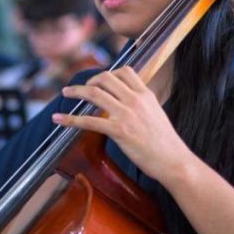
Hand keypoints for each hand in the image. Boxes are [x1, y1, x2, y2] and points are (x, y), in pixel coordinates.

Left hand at [52, 67, 190, 180]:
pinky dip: (70, 119)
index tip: (98, 80)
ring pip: (94, 93)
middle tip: (79, 89)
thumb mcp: (157, 114)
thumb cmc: (166, 143)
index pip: (125, 72)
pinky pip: (89, 121)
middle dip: (88, 80)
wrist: (174, 161)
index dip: (108, 73)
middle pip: (105, 78)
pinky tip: (59, 120)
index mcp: (146, 95)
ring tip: (65, 94)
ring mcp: (127, 114)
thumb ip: (142, 105)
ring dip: (76, 92)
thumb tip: (129, 104)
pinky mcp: (119, 131)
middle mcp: (135, 100)